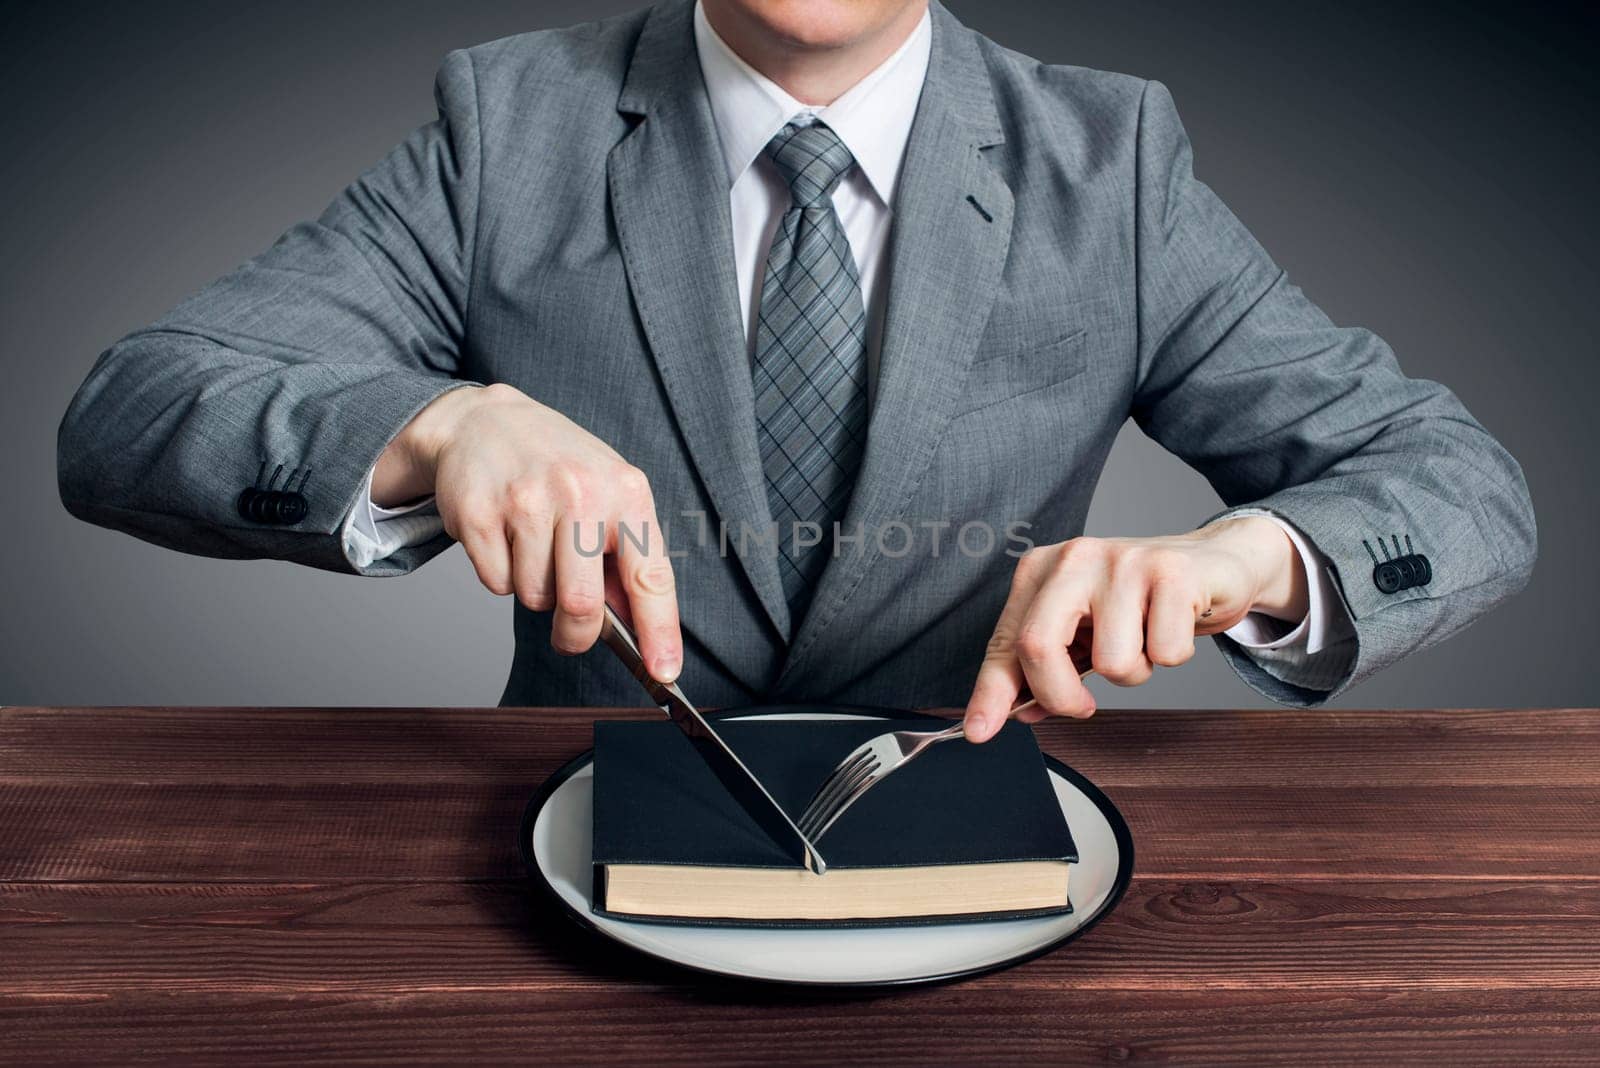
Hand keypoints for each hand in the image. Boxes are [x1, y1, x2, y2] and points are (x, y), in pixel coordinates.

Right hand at [373, 384, 681, 680]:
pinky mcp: (478, 513)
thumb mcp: (609, 494)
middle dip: (577, 634)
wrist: (486, 421)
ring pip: (535, 598)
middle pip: (582, 603)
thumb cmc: (559, 466)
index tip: (663, 672)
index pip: (649, 576)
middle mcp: (580, 492)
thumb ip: (627, 556)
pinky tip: (504, 536)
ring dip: (535, 590)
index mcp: (626, 491)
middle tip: (572, 635)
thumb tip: (640, 627)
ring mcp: (526, 500)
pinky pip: (495, 584)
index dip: (659, 631)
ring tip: (534, 546)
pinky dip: (500, 575)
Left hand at [964, 517, 1306, 740]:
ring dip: (1134, 672)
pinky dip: (1172, 655)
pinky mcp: (1171, 571)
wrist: (1212, 563)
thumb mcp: (1081, 632)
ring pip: (1112, 662)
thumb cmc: (1139, 603)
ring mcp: (1123, 560)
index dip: (991, 692)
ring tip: (1143, 641)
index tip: (979, 731)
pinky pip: (1164, 654)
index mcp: (1041, 571)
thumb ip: (1044, 669)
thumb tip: (1016, 712)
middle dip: (1059, 695)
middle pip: (1037, 645)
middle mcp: (1074, 558)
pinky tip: (1173, 626)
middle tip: (1082, 706)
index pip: (1006, 640)